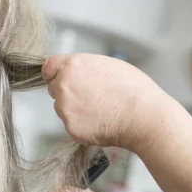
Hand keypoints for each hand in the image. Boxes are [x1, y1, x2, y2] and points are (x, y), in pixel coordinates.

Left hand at [42, 53, 169, 150]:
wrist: (143, 116)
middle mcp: (64, 85)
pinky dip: (81, 124)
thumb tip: (71, 71)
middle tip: (91, 96)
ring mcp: (65, 108)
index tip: (58, 77)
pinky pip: (71, 123)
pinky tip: (100, 121)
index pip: (48, 67)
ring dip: (74, 108)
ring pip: (61, 107)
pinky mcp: (70, 127)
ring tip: (100, 109)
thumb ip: (83, 67)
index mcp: (72, 66)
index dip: (54, 72)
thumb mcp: (107, 64)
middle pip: (54, 88)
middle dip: (67, 91)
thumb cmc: (133, 89)